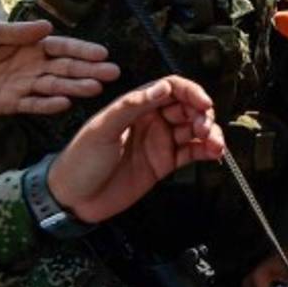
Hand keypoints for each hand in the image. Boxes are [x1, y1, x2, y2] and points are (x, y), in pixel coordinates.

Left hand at [0, 19, 119, 115]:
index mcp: (33, 45)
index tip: (103, 53)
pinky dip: (49, 105)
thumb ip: (13, 31)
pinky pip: (35, 104)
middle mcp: (37, 66)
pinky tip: (65, 104)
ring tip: (96, 89)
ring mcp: (28, 85)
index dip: (82, 50)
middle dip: (90, 70)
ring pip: (56, 86)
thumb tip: (46, 26)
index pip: (62, 47)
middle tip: (112, 73)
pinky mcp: (16, 103)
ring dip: (76, 87)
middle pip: (67, 68)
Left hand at [48, 76, 224, 223]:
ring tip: (215, 144)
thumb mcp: (102, 129)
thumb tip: (163, 87)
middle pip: (188, 108)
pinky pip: (192, 152)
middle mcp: (151, 120)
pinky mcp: (164, 164)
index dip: (191, 92)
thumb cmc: (80, 160)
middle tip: (205, 128)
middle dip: (203, 115)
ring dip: (210, 133)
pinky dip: (207, 151)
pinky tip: (215, 154)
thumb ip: (132, 106)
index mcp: (135, 106)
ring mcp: (159, 142)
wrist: (72, 200)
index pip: (171, 88)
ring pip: (194, 130)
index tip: (204, 104)